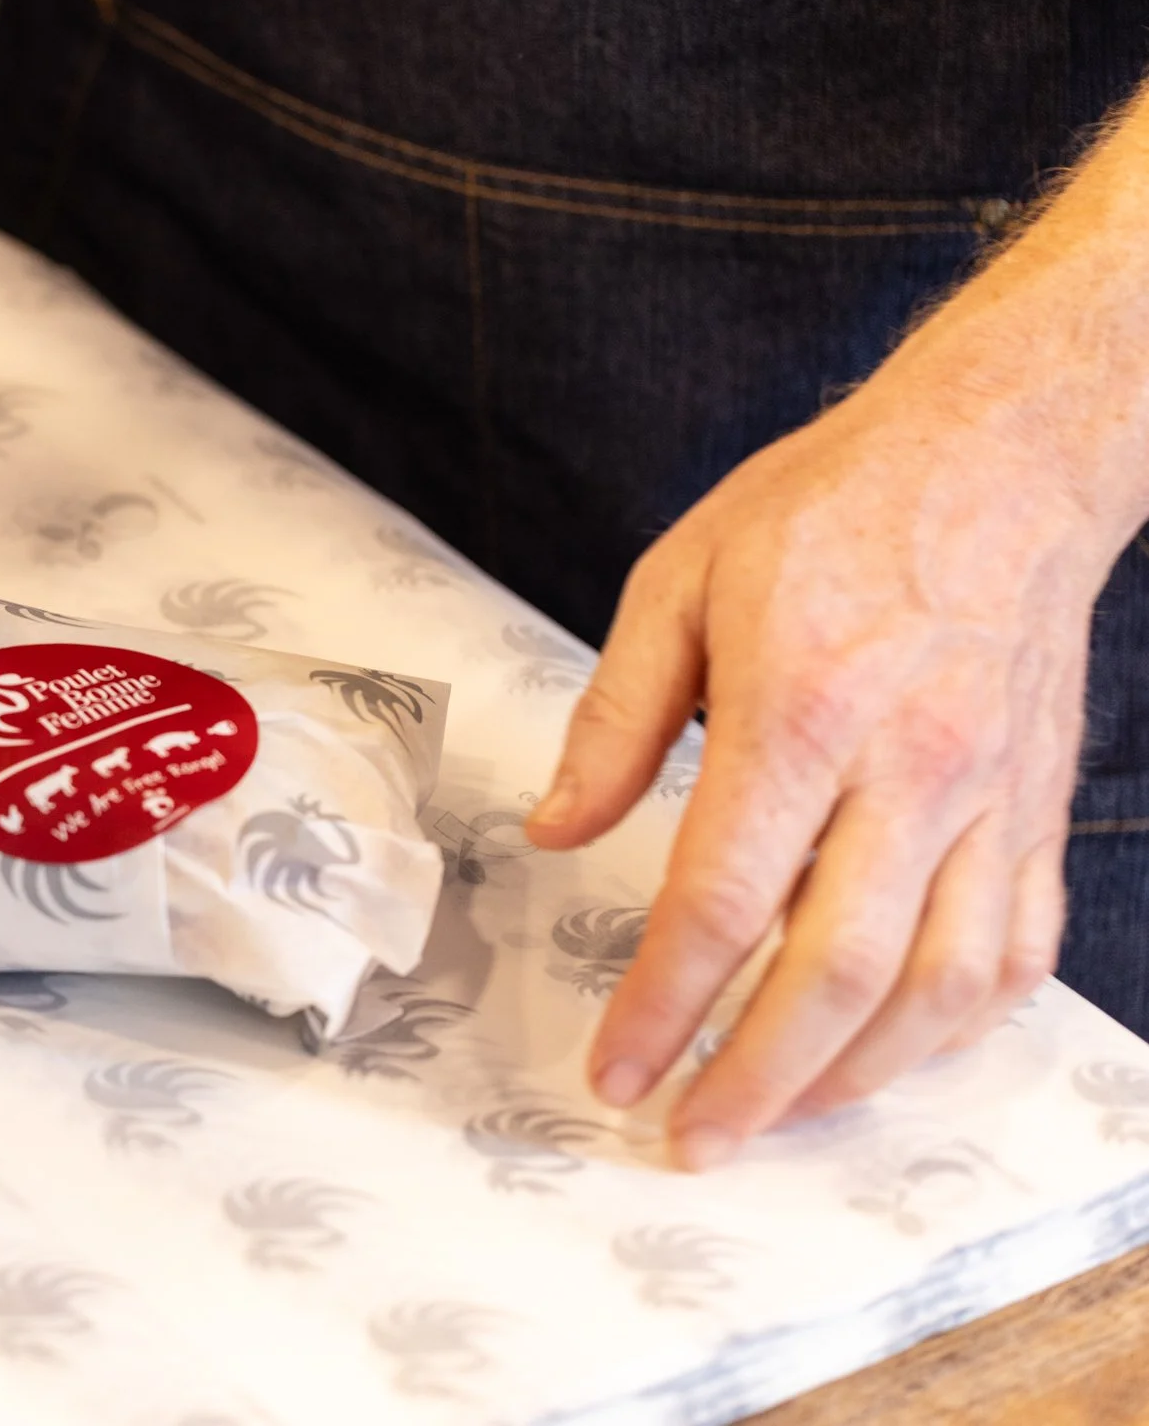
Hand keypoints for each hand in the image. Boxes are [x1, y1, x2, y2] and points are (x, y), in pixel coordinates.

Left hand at [525, 294, 1137, 1167]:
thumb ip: (614, 719)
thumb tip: (556, 832)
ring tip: (775, 1114)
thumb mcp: (678, 579)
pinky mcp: (1036, 811)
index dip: (663, 1005)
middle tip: (689, 1137)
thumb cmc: (830, 508)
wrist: (1002, 454)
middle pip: (836, 974)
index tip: (616, 1070)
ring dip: (853, 1077)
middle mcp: (911, 770)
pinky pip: (1013, 953)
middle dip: (755, 1079)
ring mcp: (989, 799)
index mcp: (801, 710)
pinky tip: (890, 1053)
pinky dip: (953, 1027)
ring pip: (936, 988)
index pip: (721, 900)